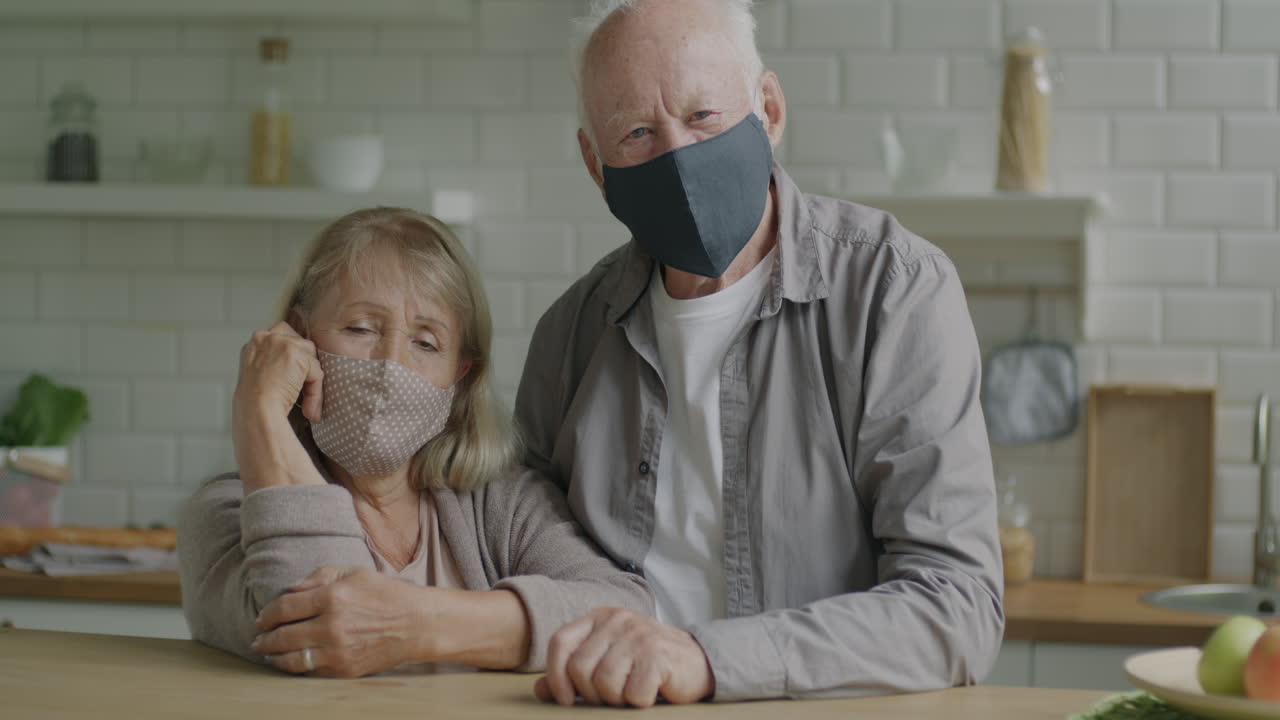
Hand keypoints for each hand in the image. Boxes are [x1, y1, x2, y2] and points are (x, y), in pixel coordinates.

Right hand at [232, 322, 325, 491]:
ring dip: (312, 386)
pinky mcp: (294, 352)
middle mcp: (261, 338)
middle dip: (307, 369)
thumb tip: (296, 383)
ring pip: (311, 359)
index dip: (296, 358)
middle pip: (302, 343)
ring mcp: (277, 343)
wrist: (256, 422)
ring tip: (304, 410)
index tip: (296, 383)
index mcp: (251, 347)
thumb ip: (275, 374)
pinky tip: (308, 411)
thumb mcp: (263, 390)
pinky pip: (318, 371)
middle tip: (299, 398)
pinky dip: (316, 392)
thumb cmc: (258, 418)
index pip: (283, 337)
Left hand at [250, 566, 429, 677]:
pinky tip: (291, 663)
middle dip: (264, 639)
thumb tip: (291, 588)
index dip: (266, 614)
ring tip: (267, 655)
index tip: (261, 618)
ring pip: (291, 659)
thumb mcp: (356, 572)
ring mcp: (337, 650)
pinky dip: (295, 668)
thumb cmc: (387, 595)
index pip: (284, 607)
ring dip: (274, 657)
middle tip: (257, 640)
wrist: (417, 624)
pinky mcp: (345, 669)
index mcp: (332, 597)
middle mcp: (331, 625)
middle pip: (282, 635)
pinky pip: (310, 672)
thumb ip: (320, 576)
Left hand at [534, 608, 714, 707]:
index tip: (565, 699)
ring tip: (632, 691)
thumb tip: (540, 689)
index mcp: (600, 617)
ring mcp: (638, 635)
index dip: (555, 675)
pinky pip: (632, 694)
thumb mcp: (605, 662)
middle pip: (580, 669)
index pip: (560, 642)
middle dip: (591, 694)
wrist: (697, 662)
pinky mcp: (658, 656)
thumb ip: (572, 673)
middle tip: (611, 697)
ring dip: (617, 699)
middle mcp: (617, 620)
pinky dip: (639, 702)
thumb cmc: (645, 664)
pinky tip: (651, 691)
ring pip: (604, 684)